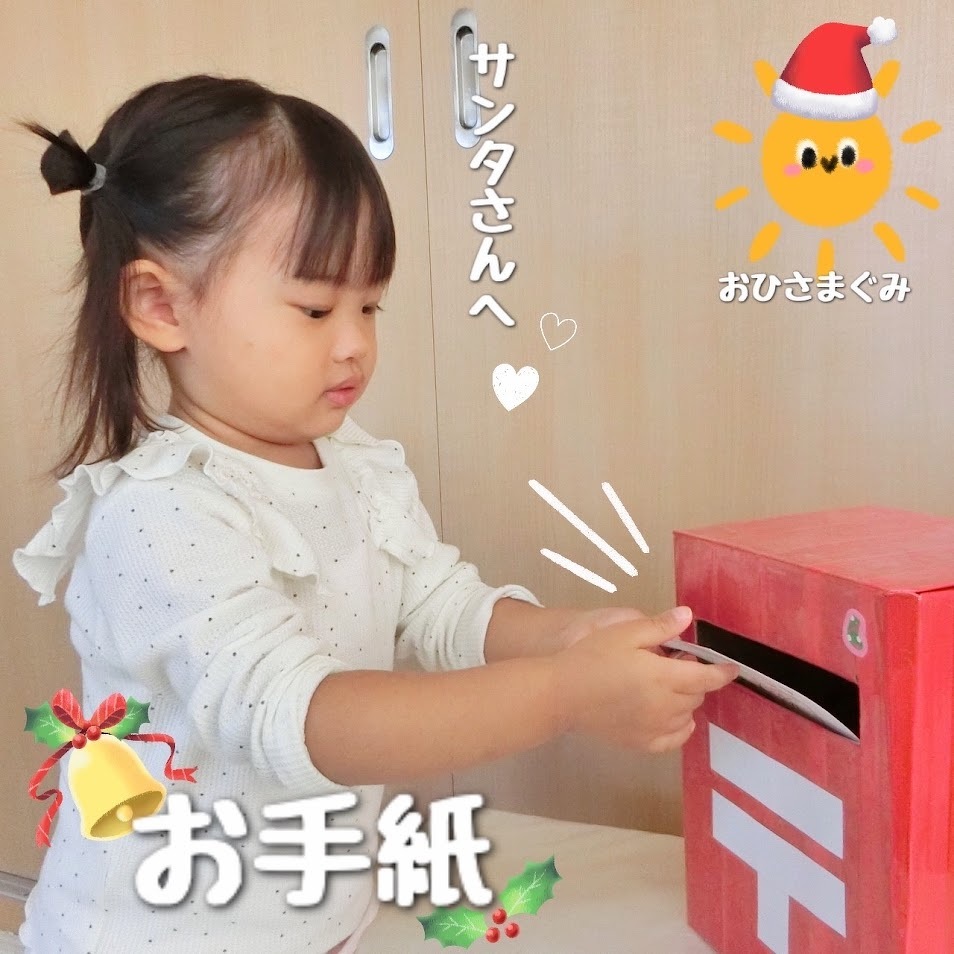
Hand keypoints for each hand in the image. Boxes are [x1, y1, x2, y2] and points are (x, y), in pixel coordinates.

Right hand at [549, 606, 737, 753]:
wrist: (561, 694)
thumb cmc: (591, 658)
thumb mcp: (624, 633)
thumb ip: (659, 626)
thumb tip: (688, 616)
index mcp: (663, 676)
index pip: (706, 677)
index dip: (722, 672)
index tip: (732, 667)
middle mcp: (665, 706)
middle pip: (697, 696)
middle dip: (696, 679)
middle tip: (677, 662)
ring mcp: (654, 728)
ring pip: (688, 717)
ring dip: (687, 700)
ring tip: (669, 685)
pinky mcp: (641, 742)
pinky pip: (674, 739)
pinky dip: (682, 728)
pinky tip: (675, 718)